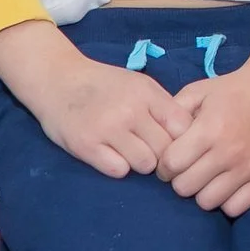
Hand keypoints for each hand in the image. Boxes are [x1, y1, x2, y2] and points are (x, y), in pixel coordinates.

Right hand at [0, 20, 192, 177]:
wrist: (58, 79)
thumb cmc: (104, 84)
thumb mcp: (138, 84)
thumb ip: (162, 106)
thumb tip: (191, 134)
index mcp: (146, 93)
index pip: (182, 128)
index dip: (183, 141)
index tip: (174, 144)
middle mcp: (130, 110)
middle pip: (166, 150)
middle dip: (162, 156)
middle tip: (151, 152)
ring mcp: (108, 128)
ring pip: (145, 164)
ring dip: (141, 163)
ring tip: (130, 152)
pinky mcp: (86, 146)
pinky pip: (119, 171)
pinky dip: (118, 167)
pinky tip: (111, 155)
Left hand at [159, 68, 249, 215]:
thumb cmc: (229, 92)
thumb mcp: (196, 92)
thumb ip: (170, 114)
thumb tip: (154, 142)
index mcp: (209, 129)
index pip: (171, 165)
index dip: (164, 165)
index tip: (170, 160)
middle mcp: (229, 151)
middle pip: (185, 188)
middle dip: (180, 179)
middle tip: (187, 168)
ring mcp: (249, 168)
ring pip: (207, 202)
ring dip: (202, 191)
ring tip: (206, 176)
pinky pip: (234, 208)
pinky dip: (226, 200)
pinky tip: (225, 183)